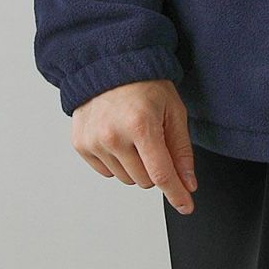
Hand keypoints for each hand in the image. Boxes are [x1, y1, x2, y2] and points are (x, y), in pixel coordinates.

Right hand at [71, 79, 198, 213]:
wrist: (110, 63)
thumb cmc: (146, 83)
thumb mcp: (173, 110)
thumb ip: (181, 149)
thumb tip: (188, 183)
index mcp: (141, 124)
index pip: (160, 173)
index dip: (176, 193)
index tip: (186, 206)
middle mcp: (113, 136)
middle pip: (144, 180)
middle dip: (155, 167)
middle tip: (155, 139)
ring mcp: (94, 141)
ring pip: (125, 179)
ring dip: (136, 165)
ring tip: (135, 134)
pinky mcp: (80, 144)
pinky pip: (106, 172)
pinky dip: (117, 161)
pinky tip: (119, 135)